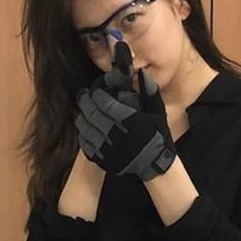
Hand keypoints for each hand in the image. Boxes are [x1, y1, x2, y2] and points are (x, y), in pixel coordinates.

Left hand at [75, 67, 176, 181]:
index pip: (105, 103)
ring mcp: (108, 148)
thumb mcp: (158, 114)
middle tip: (83, 95)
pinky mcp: (103, 160)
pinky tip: (86, 129)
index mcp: (130, 120)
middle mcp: (116, 134)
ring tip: (84, 111)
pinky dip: (84, 135)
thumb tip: (141, 74)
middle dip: (86, 102)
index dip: (97, 94)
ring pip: (86, 128)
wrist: (156, 166)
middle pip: (92, 113)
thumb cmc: (158, 138)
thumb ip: (150, 93)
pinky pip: (87, 145)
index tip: (96, 91)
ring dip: (83, 117)